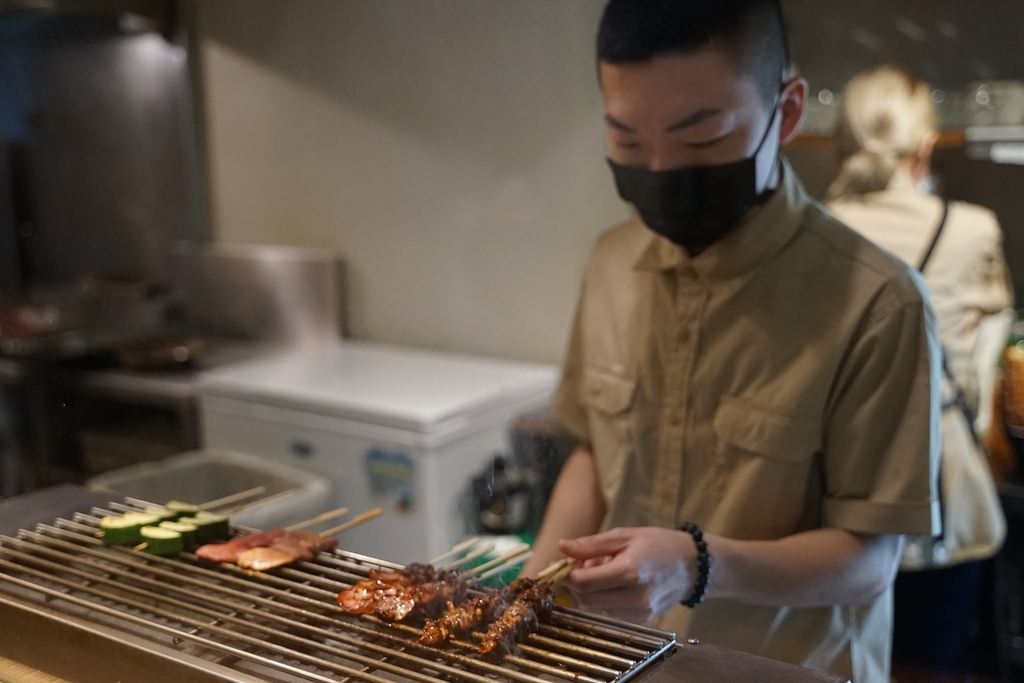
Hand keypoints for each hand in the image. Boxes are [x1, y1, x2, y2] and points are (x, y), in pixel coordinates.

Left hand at [559, 527, 695, 623]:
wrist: (693, 565)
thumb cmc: (658, 544)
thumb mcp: (624, 535)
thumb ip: (591, 545)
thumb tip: (561, 547)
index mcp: (629, 572)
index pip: (582, 583)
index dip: (567, 575)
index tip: (564, 564)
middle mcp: (634, 597)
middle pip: (585, 599)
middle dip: (578, 583)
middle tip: (587, 564)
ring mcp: (639, 613)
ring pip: (595, 608)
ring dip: (592, 591)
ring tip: (607, 571)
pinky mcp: (641, 621)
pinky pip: (610, 612)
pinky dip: (605, 599)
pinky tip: (618, 584)